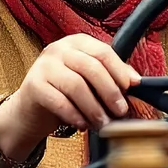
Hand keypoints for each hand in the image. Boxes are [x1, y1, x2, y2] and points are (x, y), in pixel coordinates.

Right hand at [0, 35, 140, 161]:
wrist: (31, 108)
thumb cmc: (65, 92)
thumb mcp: (88, 80)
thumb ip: (110, 76)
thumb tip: (135, 82)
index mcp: (77, 43)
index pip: (103, 52)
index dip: (119, 71)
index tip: (131, 89)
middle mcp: (59, 49)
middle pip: (91, 67)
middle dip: (110, 92)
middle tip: (120, 111)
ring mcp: (44, 66)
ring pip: (76, 85)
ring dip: (94, 108)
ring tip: (102, 123)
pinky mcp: (33, 85)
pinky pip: (59, 101)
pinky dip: (75, 115)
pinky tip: (83, 124)